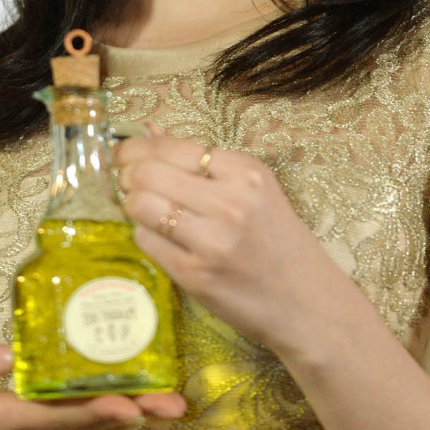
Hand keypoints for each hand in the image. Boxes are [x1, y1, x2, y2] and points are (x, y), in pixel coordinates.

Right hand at [0, 343, 185, 429]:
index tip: (129, 403)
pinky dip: (119, 407)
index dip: (95, 409)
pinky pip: (91, 423)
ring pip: (96, 426)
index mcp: (3, 420)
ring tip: (172, 397)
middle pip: (90, 424)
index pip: (57, 416)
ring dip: (135, 411)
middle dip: (134, 411)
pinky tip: (146, 390)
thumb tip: (7, 351)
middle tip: (173, 402)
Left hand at [115, 133, 324, 352]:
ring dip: (133, 205)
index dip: (136, 148)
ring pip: (140, 206)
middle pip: (147, 173)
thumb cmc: (276, 238)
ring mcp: (211, 241)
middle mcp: (229, 202)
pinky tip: (162, 237)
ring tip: (145, 208)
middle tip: (129, 182)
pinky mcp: (194, 275)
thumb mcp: (254, 188)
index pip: (170, 147)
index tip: (124, 154)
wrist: (305, 300)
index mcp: (245, 172)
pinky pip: (146, 241)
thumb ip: (201, 159)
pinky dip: (146, 235)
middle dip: (128, 175)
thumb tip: (149, 130)